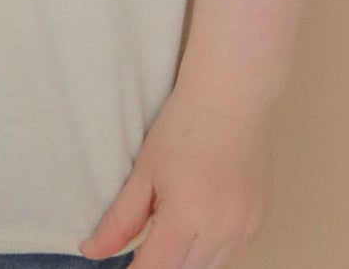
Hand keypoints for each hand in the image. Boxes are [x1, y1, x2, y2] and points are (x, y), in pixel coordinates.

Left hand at [79, 89, 271, 268]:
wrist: (230, 97)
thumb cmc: (184, 126)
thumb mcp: (144, 172)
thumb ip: (119, 219)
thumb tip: (91, 251)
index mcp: (187, 216)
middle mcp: (220, 229)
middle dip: (161, 265)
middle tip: (144, 249)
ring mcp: (244, 228)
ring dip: (186, 262)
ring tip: (170, 235)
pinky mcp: (257, 222)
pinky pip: (232, 255)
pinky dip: (211, 252)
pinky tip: (198, 229)